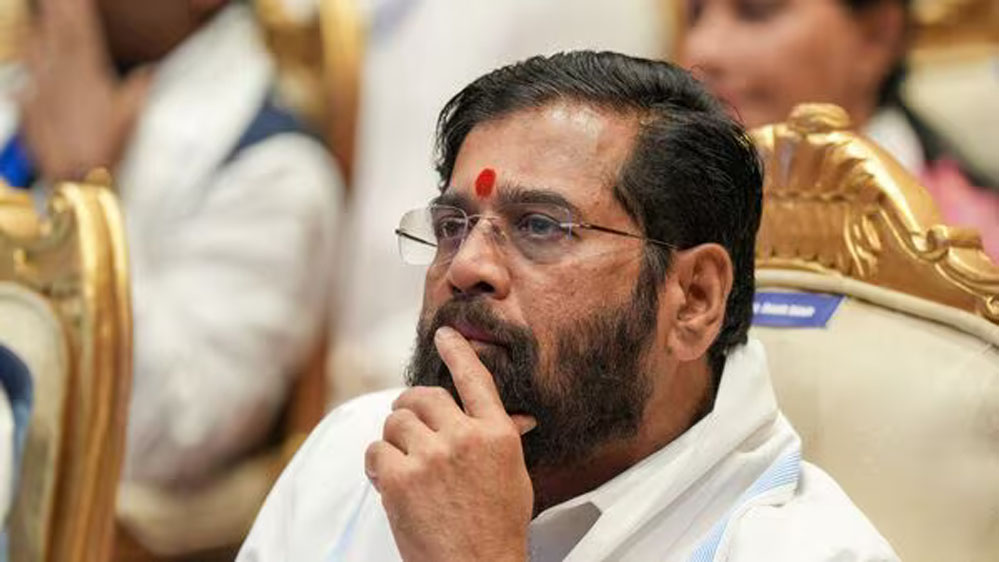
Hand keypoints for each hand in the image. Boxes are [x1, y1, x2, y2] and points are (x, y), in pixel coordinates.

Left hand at [19, 0, 150, 180]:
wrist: (76, 181)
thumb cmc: (108, 150)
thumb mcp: (133, 118)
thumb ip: (139, 90)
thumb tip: (148, 74)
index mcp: (87, 74)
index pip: (80, 29)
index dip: (77, 7)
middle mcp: (59, 76)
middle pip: (56, 32)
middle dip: (57, 9)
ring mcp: (41, 91)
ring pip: (37, 51)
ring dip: (40, 30)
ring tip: (41, 14)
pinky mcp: (30, 108)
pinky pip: (27, 81)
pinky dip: (30, 69)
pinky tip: (29, 64)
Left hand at [365, 326, 537, 561]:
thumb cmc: (497, 528)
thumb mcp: (513, 476)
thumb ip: (504, 439)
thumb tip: (519, 417)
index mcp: (497, 434)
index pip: (475, 379)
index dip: (458, 351)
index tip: (445, 334)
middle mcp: (464, 438)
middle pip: (424, 397)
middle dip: (410, 406)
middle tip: (407, 420)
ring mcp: (430, 456)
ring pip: (396, 422)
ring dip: (395, 439)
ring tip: (404, 464)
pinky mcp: (399, 478)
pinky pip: (376, 450)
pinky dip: (378, 464)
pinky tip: (389, 481)